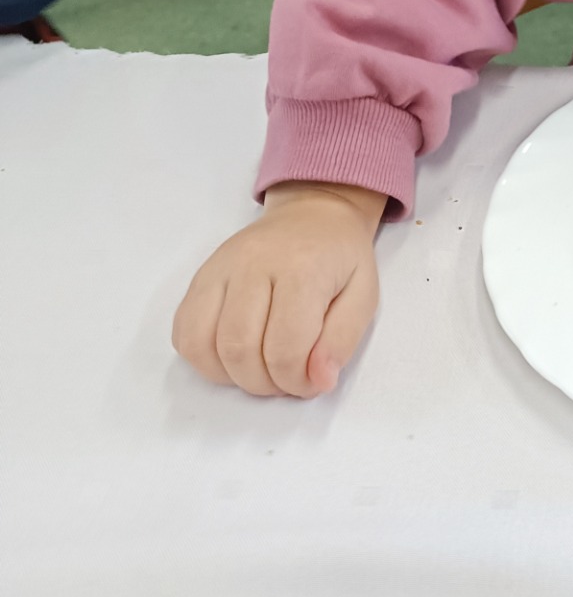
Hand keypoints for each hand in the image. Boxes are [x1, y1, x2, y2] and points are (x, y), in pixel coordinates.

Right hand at [172, 181, 386, 396]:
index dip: (296, 381)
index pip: (285, 348)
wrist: (312, 213)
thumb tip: (319, 381)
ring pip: (202, 344)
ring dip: (230, 376)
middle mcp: (252, 264)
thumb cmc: (340, 257)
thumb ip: (342, 340)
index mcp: (301, 269)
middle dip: (263, 383)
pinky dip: (203, 359)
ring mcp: (220, 269)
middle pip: (238, 350)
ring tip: (260, 369)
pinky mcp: (200, 277)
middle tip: (285, 379)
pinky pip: (183, 332)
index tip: (310, 382)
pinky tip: (232, 356)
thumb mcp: (364, 294)